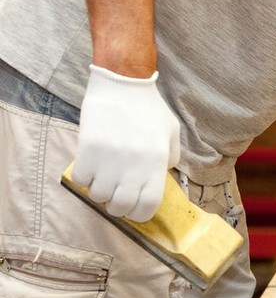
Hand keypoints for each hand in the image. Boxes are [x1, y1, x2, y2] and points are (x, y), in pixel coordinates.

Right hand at [71, 65, 180, 220]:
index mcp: (157, 162)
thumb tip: (160, 178)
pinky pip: (81, 179)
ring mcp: (110, 158)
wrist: (122, 83)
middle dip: (118, 206)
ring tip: (104, 177)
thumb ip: (170, 158)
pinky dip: (84, 178)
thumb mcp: (171, 132)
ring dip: (100, 192)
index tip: (134, 210)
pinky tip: (91, 165)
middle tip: (117, 194)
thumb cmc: (149, 108)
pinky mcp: (88, 150)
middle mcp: (134, 164)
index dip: (140, 214)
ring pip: (98, 196)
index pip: (148, 205)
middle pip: (121, 206)